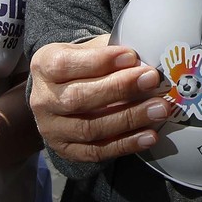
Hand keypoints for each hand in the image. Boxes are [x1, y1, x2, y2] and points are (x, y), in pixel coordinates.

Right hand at [28, 36, 170, 162]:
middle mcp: (42, 99)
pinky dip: (126, 144)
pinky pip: (97, 152)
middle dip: (119, 89)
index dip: (99, 61)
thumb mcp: (89, 49)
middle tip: (151, 80)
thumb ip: (111, 51)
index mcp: (44, 66)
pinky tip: (150, 135)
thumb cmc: (83, 66)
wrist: (62, 94)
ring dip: (129, 118)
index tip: (131, 56)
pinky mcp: (67, 151)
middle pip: (78, 98)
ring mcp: (52, 129)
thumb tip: (144, 60)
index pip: (66, 64)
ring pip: (90, 128)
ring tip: (158, 108)